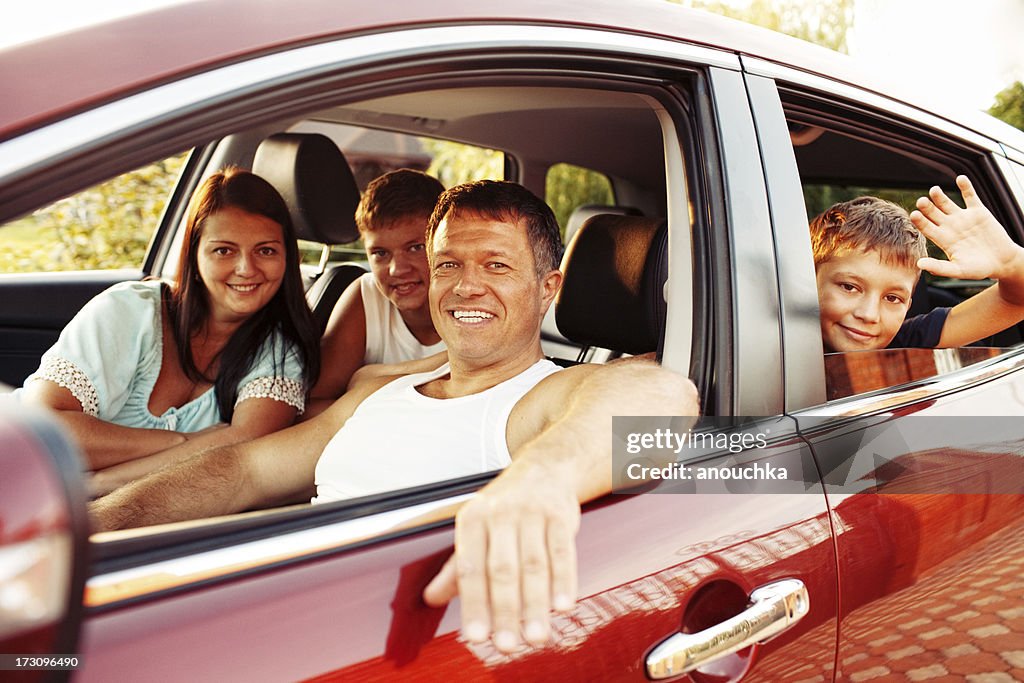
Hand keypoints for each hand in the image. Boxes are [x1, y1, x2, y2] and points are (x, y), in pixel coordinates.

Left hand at [422, 460, 579, 652]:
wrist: (544, 468)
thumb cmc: (505, 507)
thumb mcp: (475, 529)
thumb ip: (456, 567)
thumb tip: (430, 599)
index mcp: (472, 519)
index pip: (470, 568)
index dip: (473, 604)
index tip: (475, 637)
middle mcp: (500, 514)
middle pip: (502, 570)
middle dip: (504, 611)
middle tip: (506, 646)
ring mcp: (532, 513)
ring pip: (534, 565)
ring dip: (536, 604)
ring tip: (536, 637)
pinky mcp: (561, 515)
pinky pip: (562, 553)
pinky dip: (564, 581)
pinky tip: (563, 607)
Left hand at [911, 175, 1023, 280]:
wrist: (1002, 261)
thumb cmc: (978, 269)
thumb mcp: (958, 270)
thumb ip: (939, 267)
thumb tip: (919, 264)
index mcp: (943, 239)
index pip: (927, 228)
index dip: (920, 221)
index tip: (914, 215)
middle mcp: (950, 226)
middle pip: (934, 213)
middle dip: (927, 207)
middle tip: (921, 201)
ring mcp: (963, 218)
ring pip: (947, 203)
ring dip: (940, 196)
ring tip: (934, 190)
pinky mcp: (978, 211)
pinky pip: (970, 196)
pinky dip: (966, 187)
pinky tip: (960, 178)